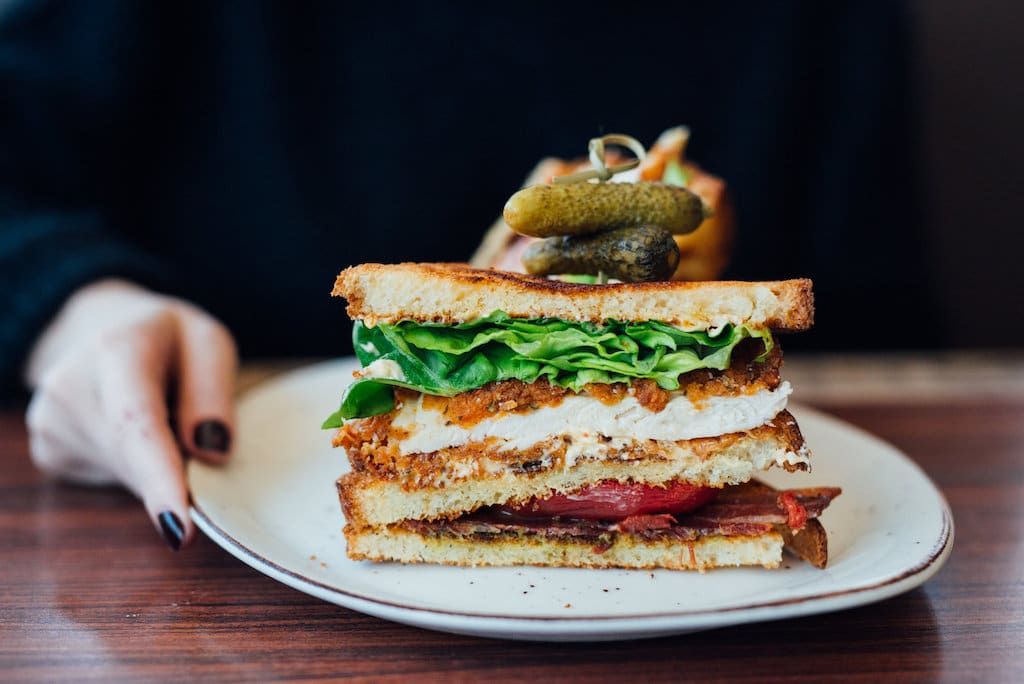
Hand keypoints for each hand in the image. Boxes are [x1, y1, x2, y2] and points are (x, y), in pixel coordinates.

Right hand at [24, 279, 237, 549]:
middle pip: (137, 461)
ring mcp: (50, 424)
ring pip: (129, 476)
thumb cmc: (167, 339)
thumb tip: (211, 453)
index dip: (159, 479)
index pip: (137, 424)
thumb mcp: (208, 342)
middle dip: (179, 467)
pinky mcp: (49, 453)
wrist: (100, 329)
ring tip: (158, 412)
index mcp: (117, 350)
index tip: (178, 530)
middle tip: (195, 428)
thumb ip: (213, 391)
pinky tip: (131, 431)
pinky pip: (116, 479)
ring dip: (160, 462)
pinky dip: (139, 467)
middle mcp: (70, 388)